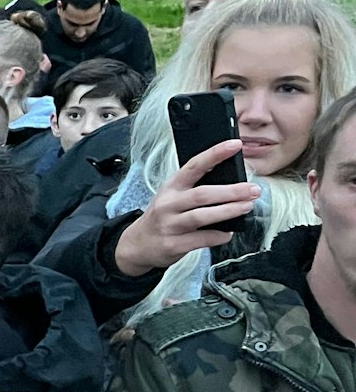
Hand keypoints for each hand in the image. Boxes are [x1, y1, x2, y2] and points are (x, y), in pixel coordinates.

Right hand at [111, 139, 260, 276]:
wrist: (138, 245)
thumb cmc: (163, 218)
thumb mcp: (173, 197)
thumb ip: (196, 190)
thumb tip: (233, 185)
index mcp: (171, 188)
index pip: (194, 166)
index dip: (215, 154)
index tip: (235, 145)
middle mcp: (168, 205)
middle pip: (202, 194)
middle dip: (231, 191)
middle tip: (253, 190)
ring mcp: (169, 226)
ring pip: (202, 216)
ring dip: (228, 211)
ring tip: (247, 206)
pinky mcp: (173, 245)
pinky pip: (202, 240)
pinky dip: (219, 235)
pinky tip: (228, 232)